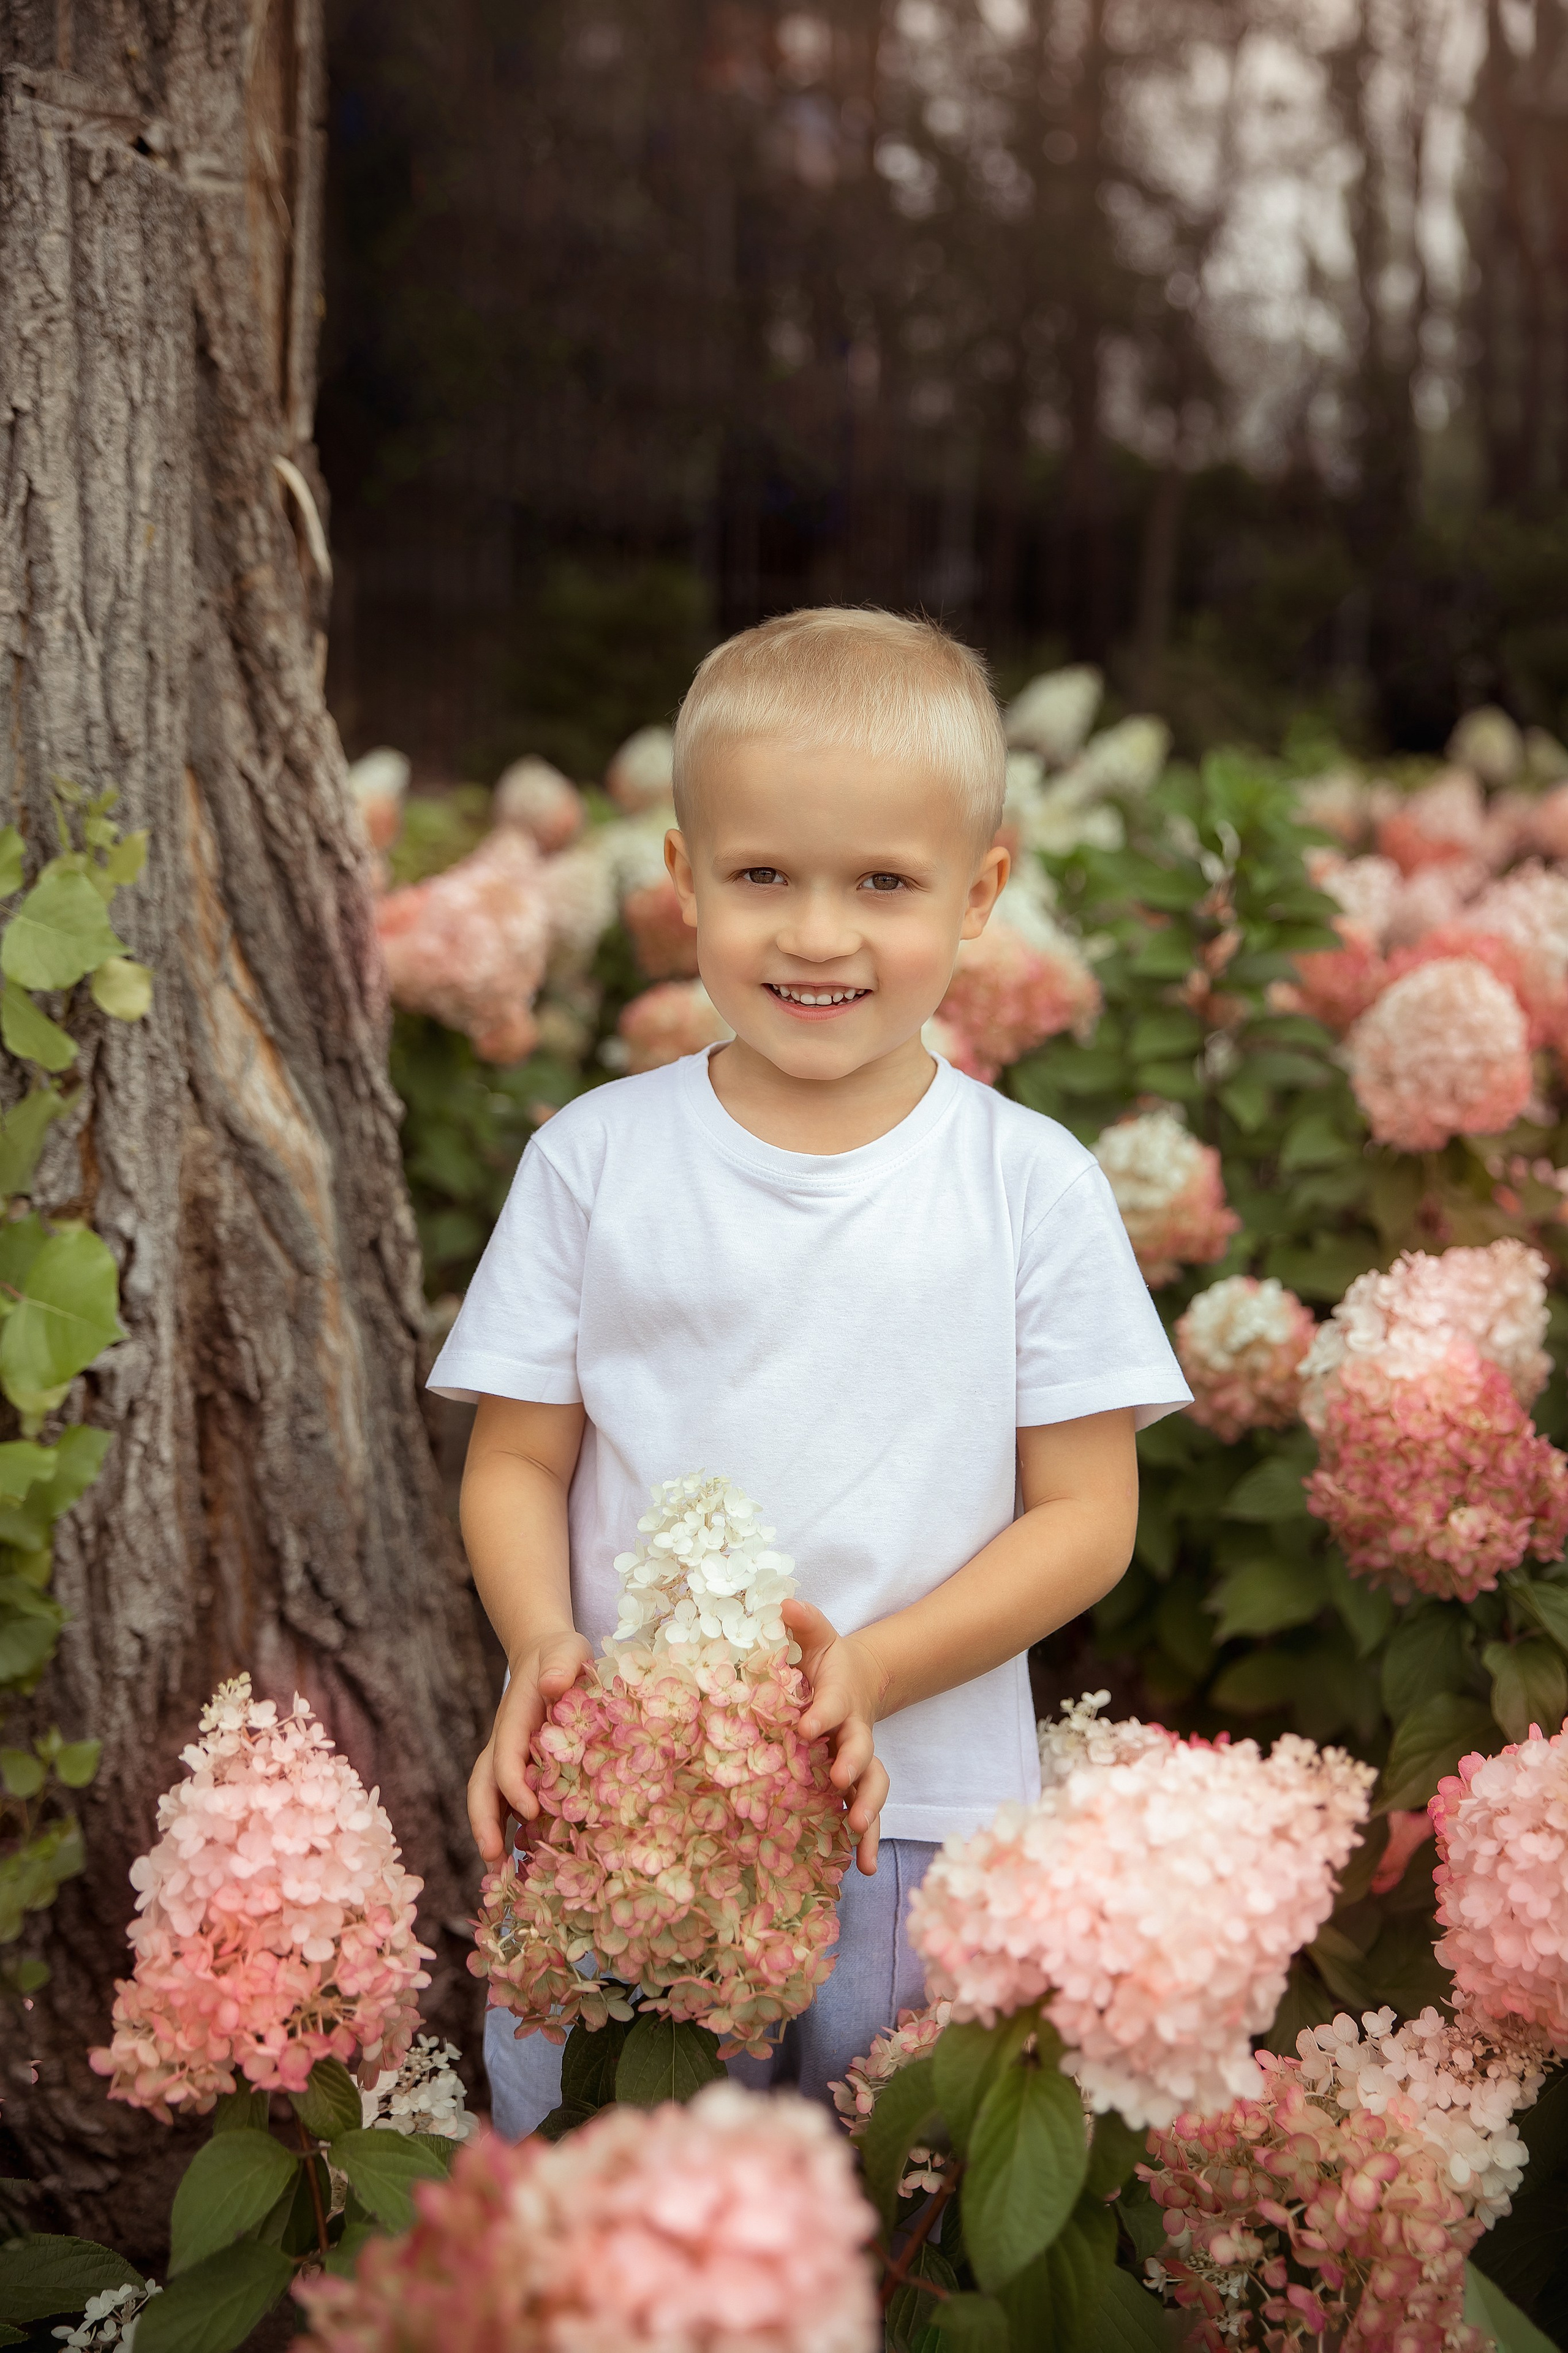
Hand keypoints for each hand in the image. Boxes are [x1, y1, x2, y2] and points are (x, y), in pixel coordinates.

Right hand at [467, 1629, 591, 1865]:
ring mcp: (509, 1759)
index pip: (506, 1755)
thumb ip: (561, 1663)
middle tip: (492, 1857)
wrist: (547, 1656)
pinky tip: (526, 1858)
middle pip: (483, 1785)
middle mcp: (504, 1743)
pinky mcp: (522, 1769)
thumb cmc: (560, 1655)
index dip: (513, 1784)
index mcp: (513, 1719)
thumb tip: (553, 1683)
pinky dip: (511, 1829)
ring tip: (501, 1872)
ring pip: (490, 1799)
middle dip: (484, 1821)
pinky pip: (508, 1802)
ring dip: (491, 1832)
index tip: (530, 1811)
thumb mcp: (565, 1650)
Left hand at [781, 1598, 890, 1877]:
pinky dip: (867, 1840)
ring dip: (867, 1809)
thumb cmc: (826, 1662)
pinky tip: (862, 1867)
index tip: (806, 1726)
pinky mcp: (855, 1782)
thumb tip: (785, 1603)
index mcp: (838, 1698)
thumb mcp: (816, 1638)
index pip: (832, 1705)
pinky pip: (864, 1810)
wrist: (859, 1681)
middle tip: (842, 1782)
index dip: (822, 1715)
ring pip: (871, 1785)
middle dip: (854, 1766)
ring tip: (859, 1832)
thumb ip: (804, 1623)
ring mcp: (858, 1760)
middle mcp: (853, 1732)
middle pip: (862, 1750)